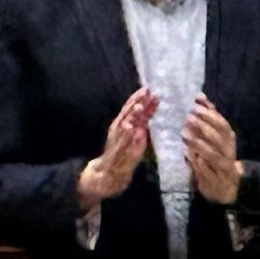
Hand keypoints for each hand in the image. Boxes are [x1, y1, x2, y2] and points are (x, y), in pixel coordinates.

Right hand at [78, 89, 155, 210]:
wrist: (109, 170)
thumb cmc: (123, 150)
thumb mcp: (135, 133)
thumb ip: (141, 122)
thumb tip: (150, 108)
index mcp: (123, 122)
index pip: (132, 107)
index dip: (139, 97)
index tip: (148, 88)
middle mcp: (119, 126)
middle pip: (129, 111)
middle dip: (138, 101)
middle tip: (147, 92)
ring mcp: (118, 137)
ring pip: (125, 123)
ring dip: (132, 115)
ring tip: (140, 106)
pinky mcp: (118, 149)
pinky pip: (122, 141)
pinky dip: (127, 134)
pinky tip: (131, 127)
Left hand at [183, 94, 244, 208]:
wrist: (227, 186)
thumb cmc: (218, 155)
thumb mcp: (216, 136)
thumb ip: (209, 117)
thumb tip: (199, 96)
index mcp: (229, 139)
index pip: (222, 124)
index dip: (209, 115)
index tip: (194, 107)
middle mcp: (228, 152)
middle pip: (217, 137)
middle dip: (202, 126)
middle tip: (188, 119)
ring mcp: (222, 167)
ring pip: (212, 154)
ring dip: (198, 143)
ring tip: (184, 134)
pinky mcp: (215, 180)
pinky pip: (204, 170)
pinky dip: (195, 162)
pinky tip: (186, 154)